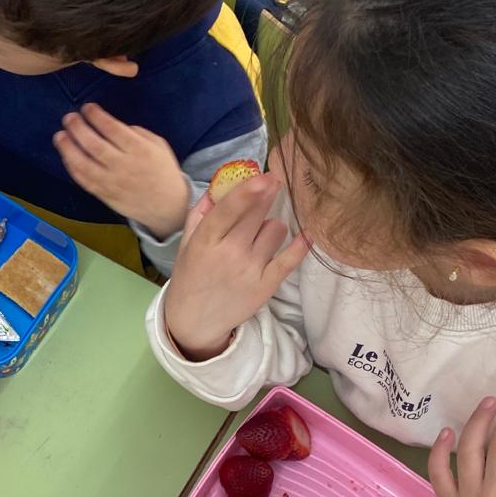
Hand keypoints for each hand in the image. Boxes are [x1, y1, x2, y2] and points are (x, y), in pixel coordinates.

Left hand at [54, 104, 191, 235]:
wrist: (167, 205)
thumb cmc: (162, 170)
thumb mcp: (158, 144)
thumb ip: (136, 132)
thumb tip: (112, 125)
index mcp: (140, 150)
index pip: (112, 128)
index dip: (96, 116)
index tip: (87, 107)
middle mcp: (124, 166)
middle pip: (94, 145)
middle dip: (78, 128)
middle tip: (69, 118)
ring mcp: (112, 182)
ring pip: (84, 164)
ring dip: (68, 148)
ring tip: (60, 136)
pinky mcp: (104, 195)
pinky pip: (83, 181)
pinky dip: (72, 167)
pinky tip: (66, 156)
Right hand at [162, 173, 309, 359]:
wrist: (194, 321)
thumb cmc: (191, 276)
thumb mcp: (187, 243)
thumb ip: (201, 212)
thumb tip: (221, 184)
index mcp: (206, 240)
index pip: (230, 210)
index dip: (249, 191)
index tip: (266, 175)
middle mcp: (229, 254)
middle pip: (258, 213)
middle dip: (266, 196)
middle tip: (272, 184)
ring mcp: (250, 270)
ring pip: (276, 230)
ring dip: (271, 226)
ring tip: (259, 235)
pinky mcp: (266, 286)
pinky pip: (290, 259)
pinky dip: (301, 245)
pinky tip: (308, 234)